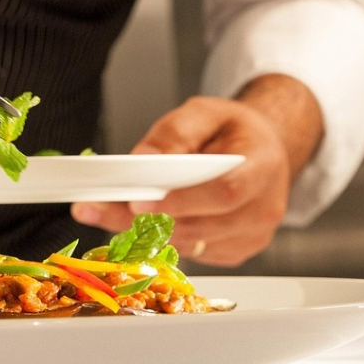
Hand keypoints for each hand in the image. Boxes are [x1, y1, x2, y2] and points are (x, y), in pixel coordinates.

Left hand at [71, 74, 322, 266]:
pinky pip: (190, 251)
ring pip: (189, 244)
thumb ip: (175, 132)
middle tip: (100, 208)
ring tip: (103, 212)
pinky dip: (159, 239)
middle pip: (200, 226)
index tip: (139, 202)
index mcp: (262, 167)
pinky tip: (135, 222)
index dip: (181, 201)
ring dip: (143, 233)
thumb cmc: (234, 130)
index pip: (224, 193)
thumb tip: (144, 159)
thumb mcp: (205, 112)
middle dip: (145, 220)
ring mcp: (250, 236)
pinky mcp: (233, 251)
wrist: (264, 149)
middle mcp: (262, 209)